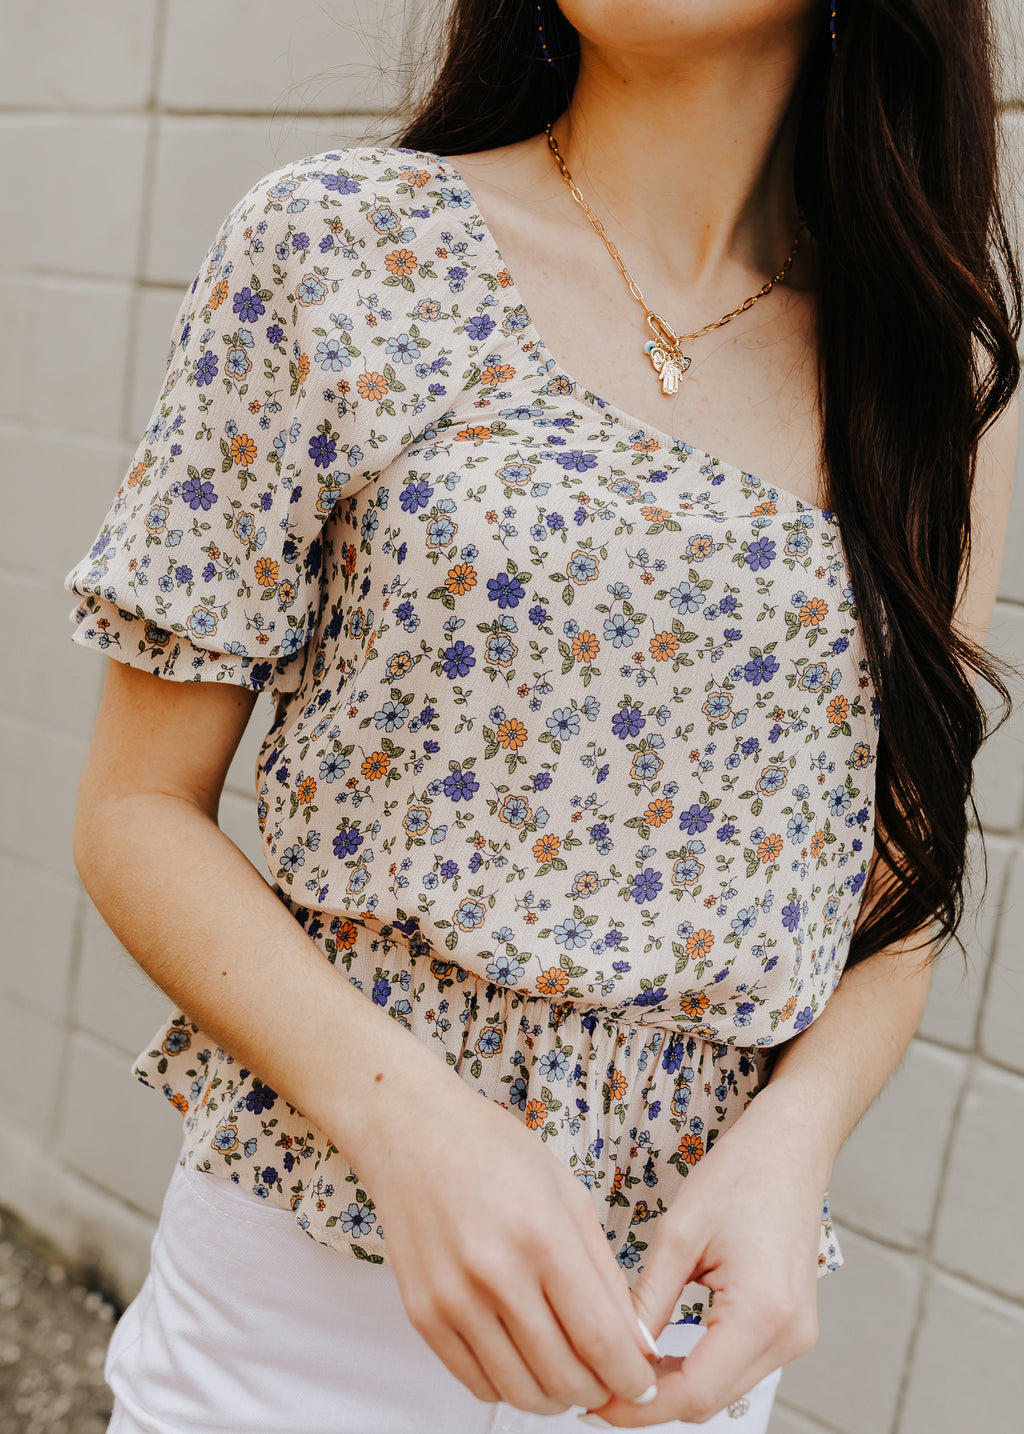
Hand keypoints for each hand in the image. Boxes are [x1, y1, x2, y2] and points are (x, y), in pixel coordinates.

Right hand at [353, 1061, 659, 1415]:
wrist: (413, 1133)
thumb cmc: (495, 1152)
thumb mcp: (569, 1194)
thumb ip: (605, 1273)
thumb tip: (634, 1343)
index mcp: (541, 1236)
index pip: (600, 1340)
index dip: (630, 1377)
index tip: (642, 1385)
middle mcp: (494, 1273)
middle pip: (562, 1376)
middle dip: (598, 1392)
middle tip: (609, 1382)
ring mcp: (452, 1298)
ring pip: (519, 1391)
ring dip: (556, 1399)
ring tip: (569, 1376)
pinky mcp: (421, 1314)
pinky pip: (475, 1382)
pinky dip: (510, 1387)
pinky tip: (525, 1363)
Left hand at [578, 1087, 828, 1425]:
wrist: (790, 1149)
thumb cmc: (740, 1176)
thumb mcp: (679, 1234)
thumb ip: (648, 1301)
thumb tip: (614, 1351)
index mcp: (762, 1313)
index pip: (694, 1392)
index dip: (638, 1405)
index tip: (593, 1402)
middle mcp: (788, 1337)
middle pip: (709, 1400)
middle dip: (649, 1401)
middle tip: (594, 1388)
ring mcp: (795, 1337)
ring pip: (721, 1391)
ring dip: (671, 1388)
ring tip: (618, 1370)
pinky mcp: (789, 1329)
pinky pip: (735, 1368)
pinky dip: (695, 1369)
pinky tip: (658, 1356)